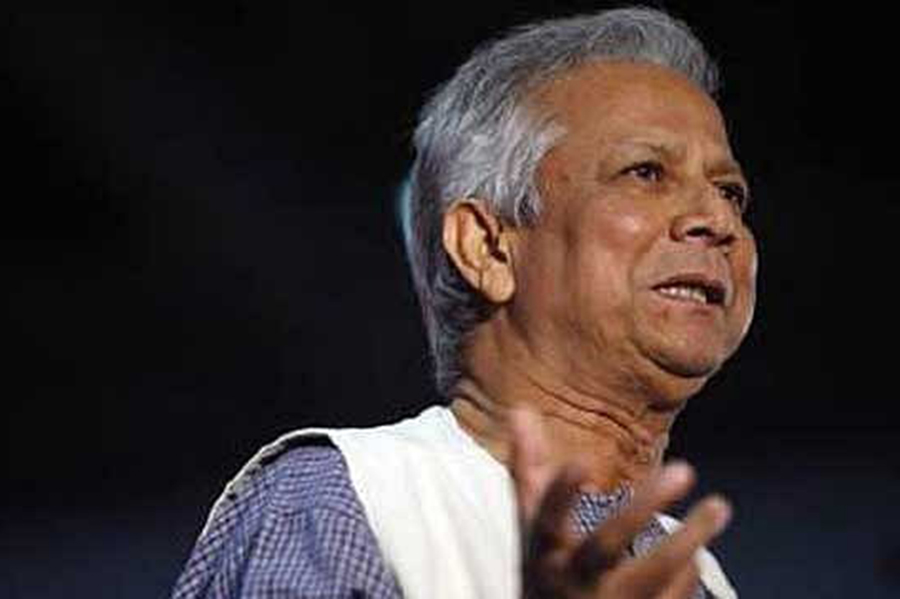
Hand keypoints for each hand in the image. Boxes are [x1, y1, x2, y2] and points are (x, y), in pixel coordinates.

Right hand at [509, 409, 730, 598]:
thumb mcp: (533, 529)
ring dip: (689, 538)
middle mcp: (573, 583)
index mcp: (543, 556)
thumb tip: (520, 410)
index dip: (560, 494)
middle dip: (642, 507)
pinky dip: (687, 574)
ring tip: (720, 505)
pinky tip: (696, 553)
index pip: (545, 522)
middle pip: (605, 545)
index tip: (581, 462)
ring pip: (653, 573)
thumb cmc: (547, 574)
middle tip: (684, 468)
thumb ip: (529, 471)